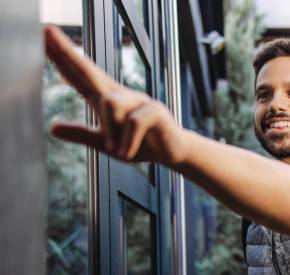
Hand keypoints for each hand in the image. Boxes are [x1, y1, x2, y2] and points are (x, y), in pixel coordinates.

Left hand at [44, 25, 186, 165]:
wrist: (173, 152)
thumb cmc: (141, 144)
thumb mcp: (105, 143)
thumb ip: (81, 134)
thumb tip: (53, 128)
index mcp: (106, 99)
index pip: (80, 76)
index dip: (61, 58)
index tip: (43, 38)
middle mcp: (121, 94)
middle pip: (89, 70)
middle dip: (68, 52)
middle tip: (46, 31)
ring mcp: (138, 100)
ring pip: (110, 103)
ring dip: (111, 132)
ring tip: (118, 150)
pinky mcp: (154, 111)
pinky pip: (132, 122)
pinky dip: (126, 142)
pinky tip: (126, 153)